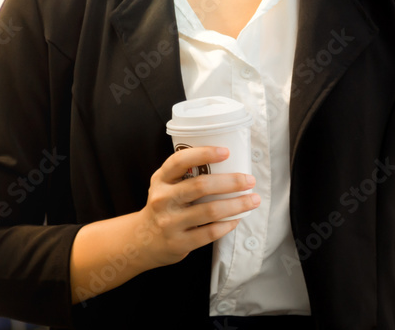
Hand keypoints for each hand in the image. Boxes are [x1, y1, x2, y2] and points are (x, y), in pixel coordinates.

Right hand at [137, 146, 259, 269]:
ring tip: (253, 200)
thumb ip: (186, 174)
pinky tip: (237, 219)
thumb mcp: (166, 185)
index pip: (180, 161)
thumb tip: (227, 162)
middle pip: (201, 186)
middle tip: (249, 180)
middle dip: (231, 182)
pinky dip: (227, 224)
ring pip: (210, 210)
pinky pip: (210, 232)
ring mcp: (170, 222)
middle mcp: (163, 199)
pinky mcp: (179, 242)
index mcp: (161, 179)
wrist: (142, 240)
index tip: (226, 152)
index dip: (204, 154)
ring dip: (237, 204)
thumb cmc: (163, 205)